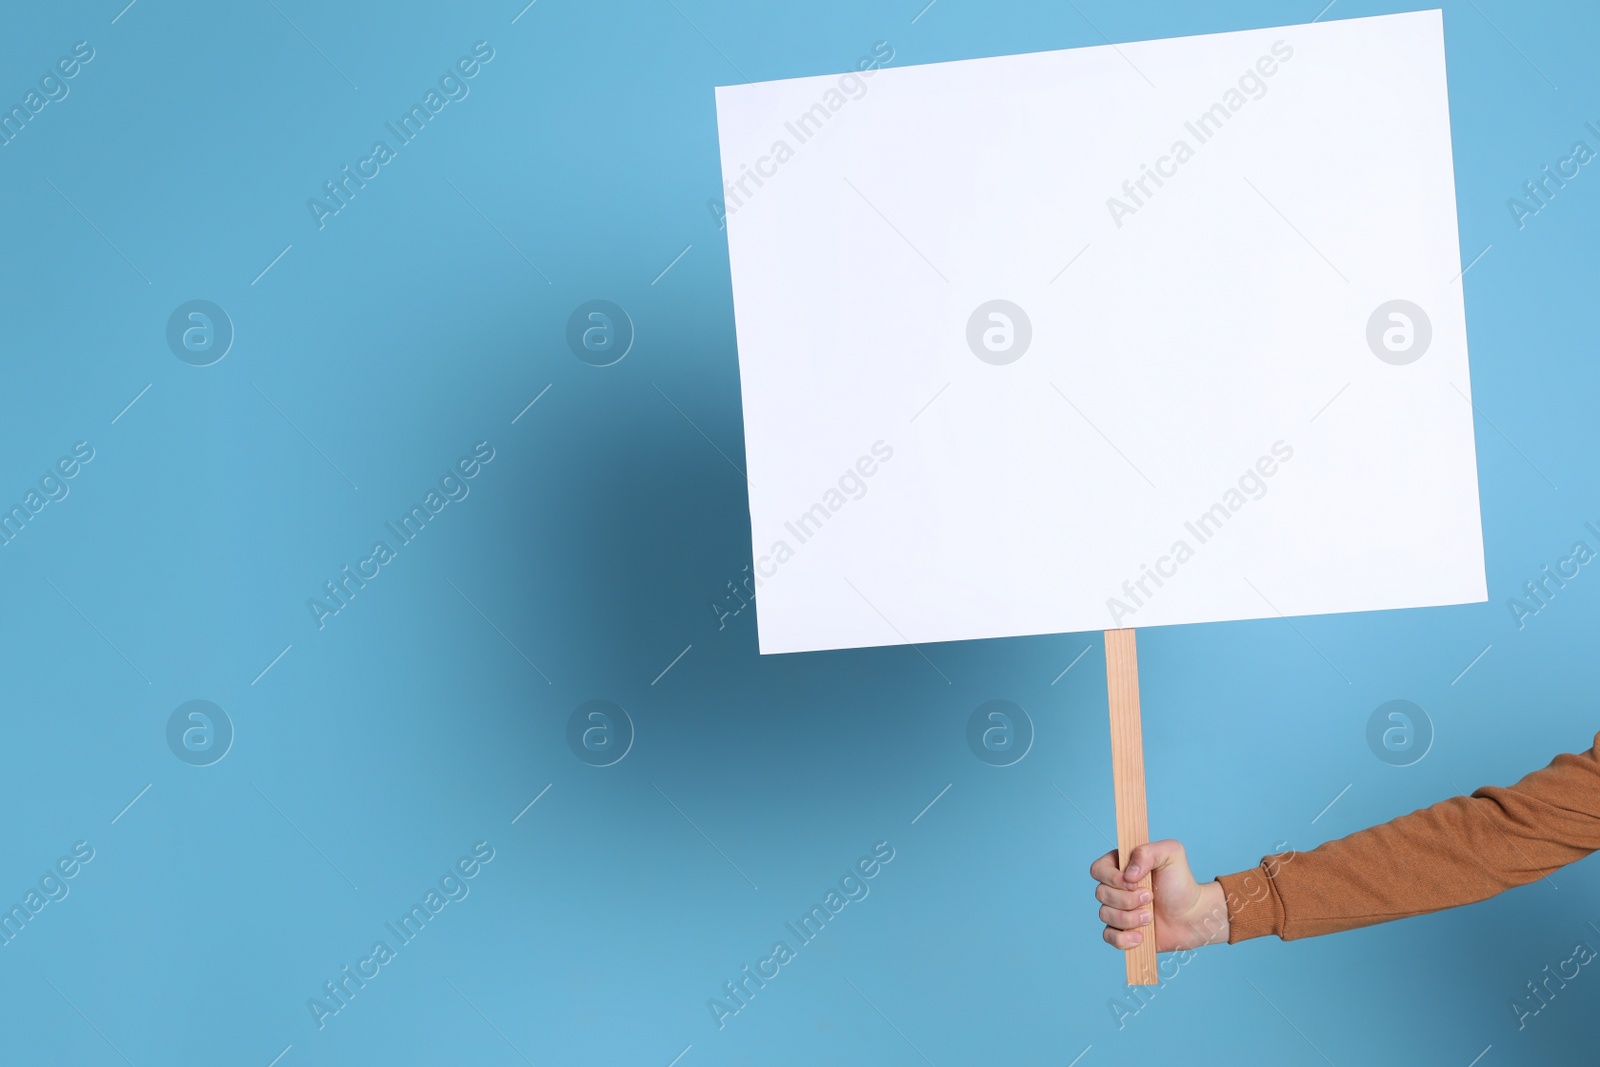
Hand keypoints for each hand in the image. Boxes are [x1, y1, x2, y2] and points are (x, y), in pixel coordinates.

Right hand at [1089, 840, 1229, 951]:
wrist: (1194, 915)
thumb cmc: (1181, 883)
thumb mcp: (1171, 854)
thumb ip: (1147, 852)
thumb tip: (1128, 875)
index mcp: (1121, 866)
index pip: (1098, 869)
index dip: (1112, 878)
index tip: (1134, 881)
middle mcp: (1115, 888)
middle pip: (1101, 894)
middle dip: (1127, 899)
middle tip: (1150, 897)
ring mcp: (1117, 910)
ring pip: (1105, 915)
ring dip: (1129, 918)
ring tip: (1150, 917)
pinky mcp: (1123, 932)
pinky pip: (1108, 937)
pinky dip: (1124, 939)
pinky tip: (1141, 936)